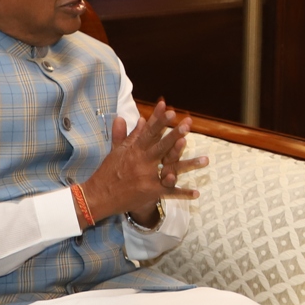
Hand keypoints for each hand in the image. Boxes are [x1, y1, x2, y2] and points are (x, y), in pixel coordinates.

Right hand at [81, 100, 207, 227]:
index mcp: (134, 150)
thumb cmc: (108, 172)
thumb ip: (128, 134)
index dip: (159, 120)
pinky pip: (170, 192)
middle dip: (175, 135)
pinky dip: (183, 193)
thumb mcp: (116, 151)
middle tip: (187, 124)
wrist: (98, 196)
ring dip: (189, 164)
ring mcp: (147, 178)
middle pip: (161, 146)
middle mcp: (141, 162)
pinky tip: (197, 193)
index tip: (169, 108)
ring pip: (171, 169)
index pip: (148, 132)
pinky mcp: (150, 192)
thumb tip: (139, 118)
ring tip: (206, 159)